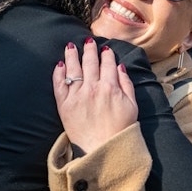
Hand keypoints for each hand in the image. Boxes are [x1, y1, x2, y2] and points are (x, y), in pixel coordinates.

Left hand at [52, 38, 136, 155]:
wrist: (102, 149)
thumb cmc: (120, 130)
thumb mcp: (132, 106)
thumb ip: (126, 84)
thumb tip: (120, 67)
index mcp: (110, 87)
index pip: (107, 64)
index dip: (106, 54)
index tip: (104, 48)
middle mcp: (92, 88)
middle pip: (89, 62)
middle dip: (89, 50)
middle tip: (88, 41)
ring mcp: (77, 96)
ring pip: (73, 69)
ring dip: (72, 55)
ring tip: (71, 46)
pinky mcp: (64, 105)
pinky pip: (59, 84)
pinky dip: (59, 73)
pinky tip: (59, 65)